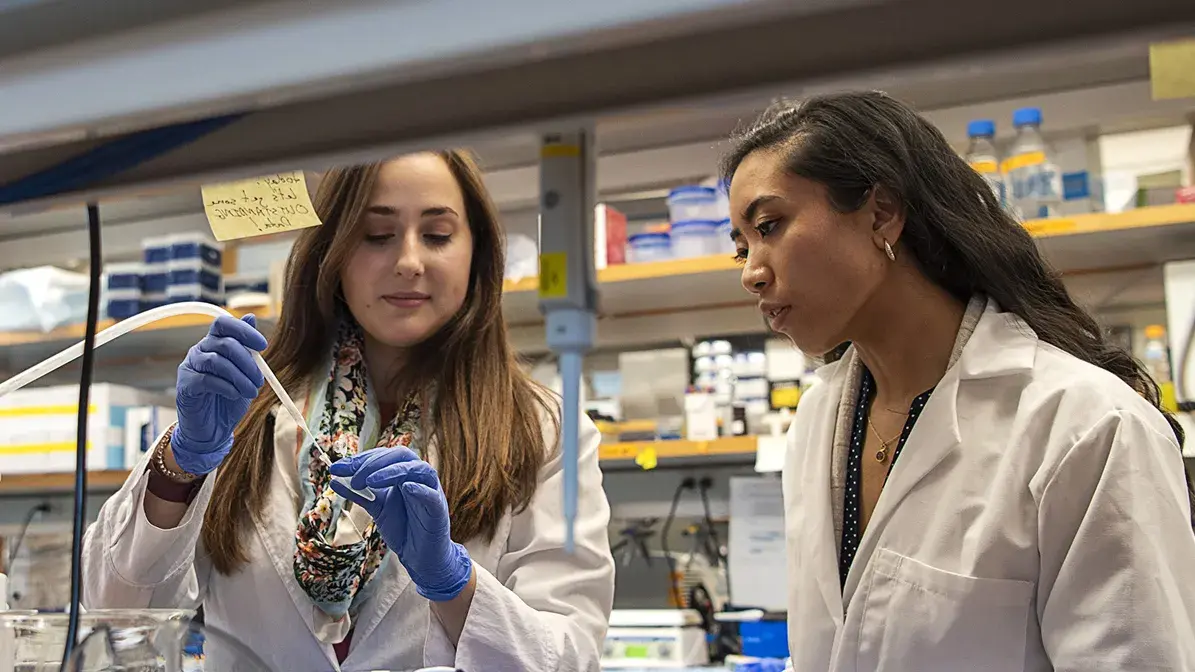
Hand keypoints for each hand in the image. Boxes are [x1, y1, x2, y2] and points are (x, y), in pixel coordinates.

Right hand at [172, 315, 266, 474]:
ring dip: (241, 377)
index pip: (224, 324)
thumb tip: (252, 316)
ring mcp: (190, 367)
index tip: (263, 346)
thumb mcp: (245, 374)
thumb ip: (248, 349)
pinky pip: (207, 380)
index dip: (244, 330)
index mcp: (214, 344)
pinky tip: (235, 395)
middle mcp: (200, 351)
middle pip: (224, 343)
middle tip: (260, 380)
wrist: (212, 430)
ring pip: (217, 361)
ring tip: (252, 392)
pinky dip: (227, 387)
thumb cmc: (229, 400)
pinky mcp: (185, 385)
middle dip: (248, 362)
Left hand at [329, 447, 472, 601]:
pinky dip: (419, 489)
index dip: (361, 458)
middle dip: (374, 463)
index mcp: (403, 474)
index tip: (337, 468)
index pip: (384, 455)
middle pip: (401, 455)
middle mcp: (418, 477)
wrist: (419, 556)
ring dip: (392, 471)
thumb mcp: (376, 508)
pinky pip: (431, 494)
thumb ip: (359, 493)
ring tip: (369, 482)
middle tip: (353, 478)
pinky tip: (406, 488)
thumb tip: (334, 479)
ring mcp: (430, 491)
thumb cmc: (402, 528)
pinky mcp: (438, 508)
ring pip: (418, 469)